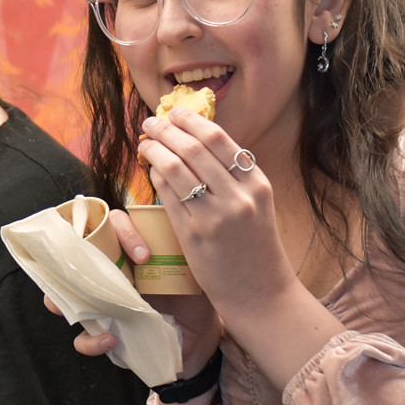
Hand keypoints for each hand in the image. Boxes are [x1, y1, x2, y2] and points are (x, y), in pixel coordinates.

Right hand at [46, 211, 222, 374]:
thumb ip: (182, 245)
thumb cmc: (194, 297)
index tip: (144, 256)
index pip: (112, 226)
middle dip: (67, 262)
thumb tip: (185, 220)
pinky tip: (111, 340)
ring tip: (81, 309)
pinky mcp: (103, 333)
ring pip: (63, 298)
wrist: (201, 339)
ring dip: (61, 302)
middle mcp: (108, 274)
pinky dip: (91, 340)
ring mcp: (100, 304)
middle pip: (73, 257)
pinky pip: (83, 338)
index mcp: (127, 251)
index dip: (123, 234)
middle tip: (88, 272)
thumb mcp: (190, 268)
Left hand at [137, 108, 298, 315]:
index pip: (219, 139)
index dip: (191, 121)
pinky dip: (156, 176)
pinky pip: (168, 195)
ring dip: (155, 149)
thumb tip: (195, 143)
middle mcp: (238, 196)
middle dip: (166, 129)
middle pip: (193, 148)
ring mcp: (215, 215)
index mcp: (256, 183)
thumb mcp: (256, 203)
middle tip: (150, 123)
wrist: (259, 291)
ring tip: (145, 143)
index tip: (174, 113)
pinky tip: (150, 169)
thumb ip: (233, 176)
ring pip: (176, 168)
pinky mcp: (193, 234)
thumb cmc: (254, 245)